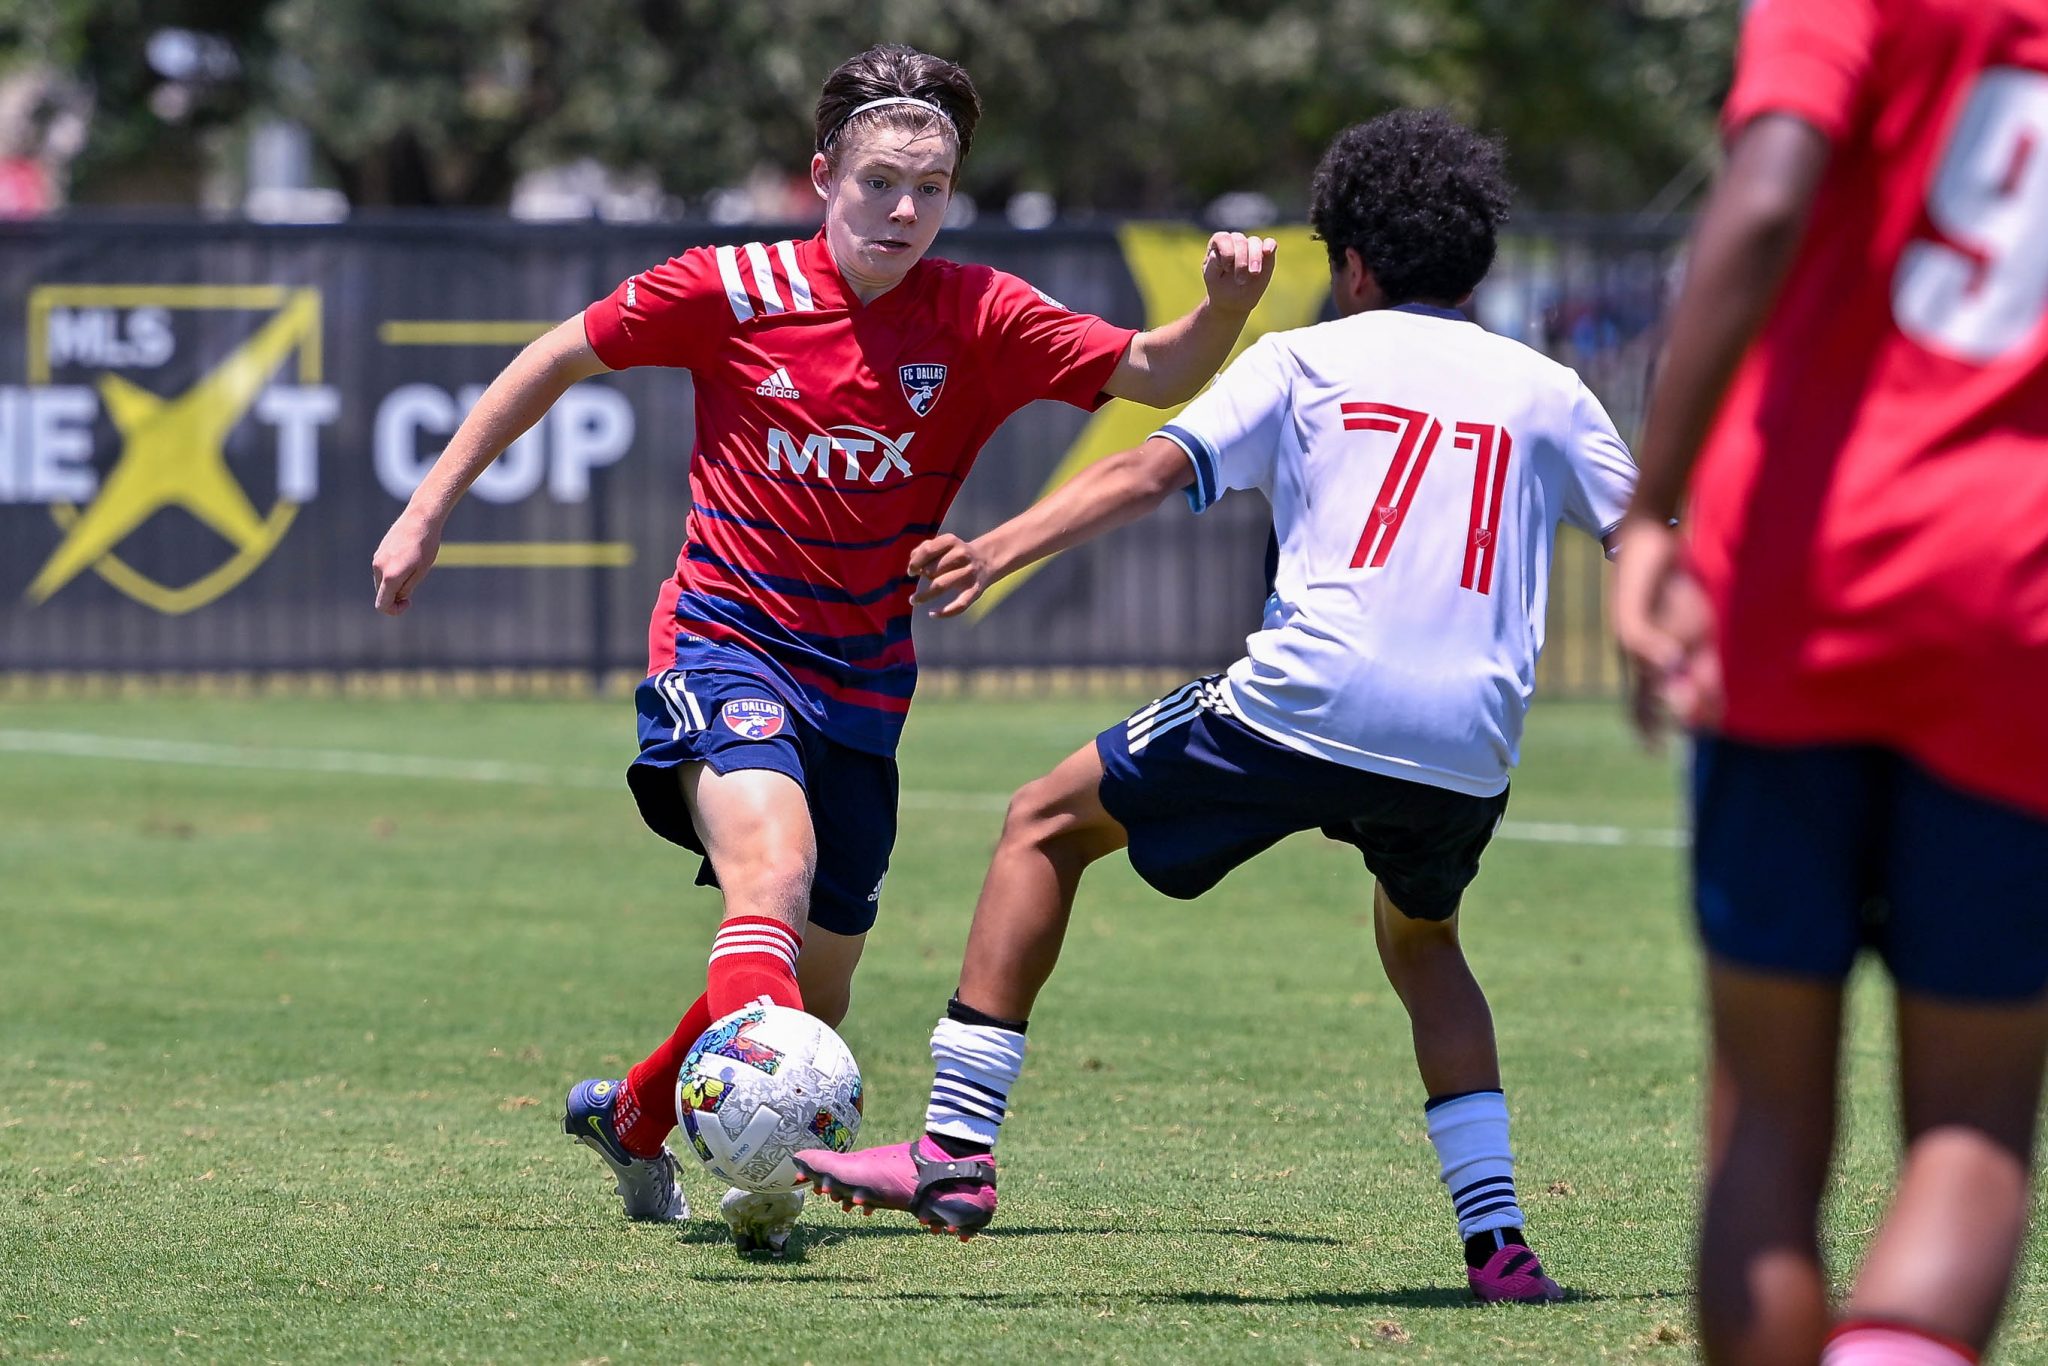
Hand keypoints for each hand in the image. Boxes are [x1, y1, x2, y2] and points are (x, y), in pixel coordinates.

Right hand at [371, 510, 442, 615]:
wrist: (420, 519)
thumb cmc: (426, 546)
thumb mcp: (421, 572)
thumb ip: (407, 588)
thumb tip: (397, 598)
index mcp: (390, 576)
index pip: (382, 604)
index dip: (394, 610)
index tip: (408, 603)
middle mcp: (379, 568)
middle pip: (382, 594)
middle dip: (395, 596)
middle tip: (413, 588)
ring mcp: (377, 559)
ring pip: (382, 582)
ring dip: (394, 584)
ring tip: (413, 570)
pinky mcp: (378, 552)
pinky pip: (382, 570)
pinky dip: (392, 574)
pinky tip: (407, 561)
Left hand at [907, 533, 992, 617]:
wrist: (986, 559)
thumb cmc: (956, 552)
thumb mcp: (943, 543)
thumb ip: (925, 549)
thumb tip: (913, 564)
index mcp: (951, 541)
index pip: (928, 550)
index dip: (915, 562)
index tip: (911, 571)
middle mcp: (961, 555)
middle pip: (932, 570)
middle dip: (922, 576)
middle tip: (920, 580)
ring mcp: (969, 573)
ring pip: (941, 585)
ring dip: (924, 595)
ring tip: (914, 600)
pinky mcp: (975, 590)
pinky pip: (960, 604)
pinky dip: (945, 612)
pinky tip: (932, 613)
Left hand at [1201, 231, 1278, 314]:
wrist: (1234, 301)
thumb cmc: (1220, 288)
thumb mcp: (1211, 279)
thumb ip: (1212, 265)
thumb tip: (1217, 253)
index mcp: (1218, 245)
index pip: (1222, 238)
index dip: (1226, 251)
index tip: (1227, 268)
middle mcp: (1235, 242)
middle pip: (1239, 240)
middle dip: (1241, 261)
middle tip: (1240, 280)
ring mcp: (1250, 246)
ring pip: (1254, 242)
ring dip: (1255, 257)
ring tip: (1253, 273)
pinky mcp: (1265, 254)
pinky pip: (1270, 243)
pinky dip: (1269, 246)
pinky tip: (1268, 252)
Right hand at [1610, 514, 1721, 745]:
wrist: (1655, 538)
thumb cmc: (1637, 573)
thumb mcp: (1630, 606)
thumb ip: (1642, 640)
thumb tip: (1668, 669)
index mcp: (1634, 657)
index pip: (1638, 701)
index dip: (1645, 727)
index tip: (1655, 749)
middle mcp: (1658, 657)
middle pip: (1668, 700)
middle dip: (1679, 716)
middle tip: (1691, 726)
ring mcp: (1681, 646)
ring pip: (1691, 688)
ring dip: (1700, 708)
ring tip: (1708, 727)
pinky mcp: (1703, 633)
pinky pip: (1710, 668)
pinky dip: (1716, 690)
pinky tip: (1722, 707)